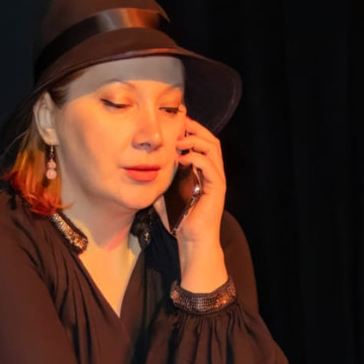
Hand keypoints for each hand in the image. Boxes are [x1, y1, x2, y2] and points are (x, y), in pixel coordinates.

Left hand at [154, 114, 228, 291]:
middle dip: (196, 129)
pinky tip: (182, 158)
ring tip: (179, 141)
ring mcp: (217, 179)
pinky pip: (209, 166)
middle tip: (181, 123)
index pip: (204, 144)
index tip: (177, 124)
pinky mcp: (217, 188)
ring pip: (213, 149)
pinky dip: (196, 158)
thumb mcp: (166, 195)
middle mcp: (213, 173)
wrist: (191, 240)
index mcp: (204, 172)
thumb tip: (146, 169)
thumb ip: (162, 181)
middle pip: (211, 141)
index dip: (193, 131)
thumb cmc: (180, 220)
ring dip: (195, 140)